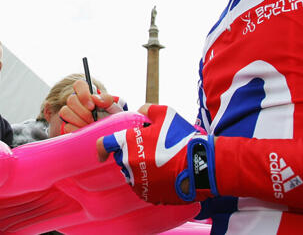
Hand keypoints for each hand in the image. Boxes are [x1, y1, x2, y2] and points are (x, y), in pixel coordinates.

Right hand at [58, 79, 114, 133]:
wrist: (111, 132)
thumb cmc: (112, 116)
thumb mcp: (114, 107)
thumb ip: (107, 99)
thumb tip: (95, 98)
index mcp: (88, 93)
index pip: (79, 84)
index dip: (83, 94)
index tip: (92, 106)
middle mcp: (77, 101)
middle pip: (71, 100)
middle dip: (83, 112)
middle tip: (93, 119)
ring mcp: (70, 113)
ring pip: (65, 112)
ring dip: (78, 121)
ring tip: (90, 126)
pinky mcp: (68, 126)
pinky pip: (66, 126)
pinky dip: (77, 130)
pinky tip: (85, 132)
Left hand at [96, 104, 217, 204]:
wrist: (201, 166)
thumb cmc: (183, 138)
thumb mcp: (166, 114)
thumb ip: (148, 109)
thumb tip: (140, 110)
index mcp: (129, 142)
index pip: (104, 145)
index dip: (101, 148)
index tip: (102, 153)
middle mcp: (129, 162)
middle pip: (121, 158)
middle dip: (131, 154)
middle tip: (151, 151)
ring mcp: (137, 180)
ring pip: (131, 173)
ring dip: (140, 168)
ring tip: (161, 163)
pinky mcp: (147, 194)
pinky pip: (141, 187)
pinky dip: (149, 182)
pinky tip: (163, 176)